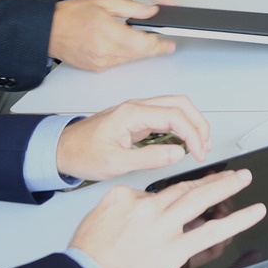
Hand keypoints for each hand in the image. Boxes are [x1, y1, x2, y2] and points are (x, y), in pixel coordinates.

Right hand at [49, 0, 176, 71]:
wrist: (47, 31)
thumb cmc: (70, 16)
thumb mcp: (103, 3)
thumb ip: (131, 8)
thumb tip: (151, 12)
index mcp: (109, 33)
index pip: (144, 44)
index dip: (160, 45)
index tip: (169, 44)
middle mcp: (106, 52)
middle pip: (139, 54)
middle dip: (152, 49)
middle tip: (163, 44)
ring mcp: (101, 63)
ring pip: (130, 59)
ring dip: (138, 51)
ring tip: (140, 40)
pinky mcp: (96, 68)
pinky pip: (117, 63)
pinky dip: (123, 55)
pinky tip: (121, 45)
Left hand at [55, 95, 211, 180]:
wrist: (62, 150)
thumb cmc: (82, 154)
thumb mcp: (116, 163)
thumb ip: (149, 158)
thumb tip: (177, 153)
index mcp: (132, 114)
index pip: (174, 116)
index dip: (193, 135)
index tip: (199, 152)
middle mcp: (136, 108)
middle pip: (181, 104)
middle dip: (199, 124)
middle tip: (205, 146)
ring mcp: (137, 112)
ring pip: (176, 107)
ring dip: (192, 124)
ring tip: (200, 145)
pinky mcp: (137, 120)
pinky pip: (167, 116)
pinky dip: (181, 127)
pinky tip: (185, 142)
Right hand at [65, 170, 263, 267]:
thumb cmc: (87, 259)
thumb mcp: (96, 219)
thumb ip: (122, 210)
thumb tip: (139, 211)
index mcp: (125, 197)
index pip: (157, 191)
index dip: (173, 196)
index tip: (183, 196)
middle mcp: (147, 207)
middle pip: (185, 188)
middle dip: (210, 179)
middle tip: (229, 172)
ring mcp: (164, 227)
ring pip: (201, 199)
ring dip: (227, 186)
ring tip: (244, 178)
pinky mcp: (175, 249)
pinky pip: (212, 231)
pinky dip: (237, 220)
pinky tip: (254, 212)